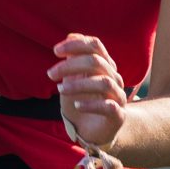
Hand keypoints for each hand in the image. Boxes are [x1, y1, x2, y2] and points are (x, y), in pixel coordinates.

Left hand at [49, 33, 126, 151]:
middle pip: (97, 62)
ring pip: (104, 82)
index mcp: (104, 66)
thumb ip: (72, 61)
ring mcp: (118, 96)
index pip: (95, 46)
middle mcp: (114, 78)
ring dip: (79, 84)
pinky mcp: (118, 115)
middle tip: (50, 74)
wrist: (95, 132)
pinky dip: (91, 104)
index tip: (56, 51)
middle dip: (71, 65)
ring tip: (60, 90)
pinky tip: (77, 105)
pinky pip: (109, 106)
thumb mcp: (73, 80)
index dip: (76, 44)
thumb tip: (69, 36)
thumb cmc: (83, 102)